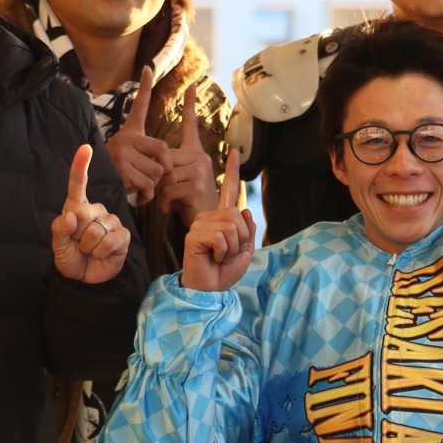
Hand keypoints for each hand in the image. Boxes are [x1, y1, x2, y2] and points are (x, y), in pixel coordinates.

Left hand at [52, 144, 133, 283]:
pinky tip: (101, 254)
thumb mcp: (58, 245)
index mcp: (78, 207)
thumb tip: (72, 217)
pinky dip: (100, 252)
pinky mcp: (123, 235)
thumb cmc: (71, 257)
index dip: (80, 166)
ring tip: (90, 251)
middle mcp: (96, 210)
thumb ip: (60, 230)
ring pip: (96, 230)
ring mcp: (112, 222)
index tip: (85, 148)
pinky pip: (110, 241)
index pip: (78, 184)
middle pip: (84, 213)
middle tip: (78, 244)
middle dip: (77, 234)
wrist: (86, 279)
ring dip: (88, 246)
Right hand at [106, 66, 170, 206]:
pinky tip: (135, 192)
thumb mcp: (131, 161)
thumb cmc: (119, 176)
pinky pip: (149, 184)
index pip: (139, 107)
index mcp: (130, 134)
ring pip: (158, 171)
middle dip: (162, 170)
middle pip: (164, 153)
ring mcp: (122, 152)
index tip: (148, 67)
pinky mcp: (122, 169)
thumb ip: (148, 157)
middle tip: (149, 177)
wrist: (96, 190)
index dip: (145, 87)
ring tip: (138, 185)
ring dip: (153, 185)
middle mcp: (125, 139)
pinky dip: (147, 195)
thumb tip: (168, 166)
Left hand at [159, 84, 221, 224]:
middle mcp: (200, 157)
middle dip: (158, 178)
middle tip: (161, 193)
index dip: (190, 105)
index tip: (190, 85)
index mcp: (195, 154)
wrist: (203, 223)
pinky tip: (168, 208)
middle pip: (165, 158)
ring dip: (159, 191)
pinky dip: (163, 201)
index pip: (191, 125)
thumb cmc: (186, 202)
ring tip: (165, 201)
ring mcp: (200, 169)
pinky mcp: (196, 183)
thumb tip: (158, 163)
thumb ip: (169, 168)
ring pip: (164, 173)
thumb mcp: (176, 180)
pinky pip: (168, 187)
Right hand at [181, 148, 255, 291]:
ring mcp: (199, 224)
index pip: (227, 191)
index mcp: (221, 218)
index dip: (232, 172)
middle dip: (241, 238)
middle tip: (228, 253)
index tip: (235, 152)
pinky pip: (220, 236)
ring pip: (230, 226)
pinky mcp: (193, 234)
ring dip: (232, 247)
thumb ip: (248, 230)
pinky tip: (213, 257)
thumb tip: (244, 211)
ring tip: (220, 256)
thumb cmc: (224, 271)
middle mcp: (208, 217)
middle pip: (236, 214)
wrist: (211, 290)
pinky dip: (223, 251)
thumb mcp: (245, 250)